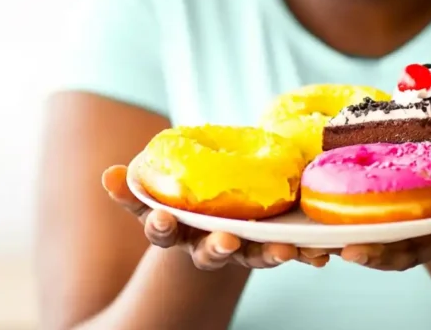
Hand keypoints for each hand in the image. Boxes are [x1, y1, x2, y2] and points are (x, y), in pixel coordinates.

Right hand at [102, 165, 329, 269]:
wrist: (219, 217)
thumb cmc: (185, 202)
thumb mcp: (158, 194)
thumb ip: (136, 189)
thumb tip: (108, 174)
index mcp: (179, 232)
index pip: (163, 233)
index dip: (161, 227)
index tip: (163, 219)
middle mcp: (209, 246)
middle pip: (211, 252)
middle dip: (218, 248)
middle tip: (226, 242)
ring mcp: (243, 249)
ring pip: (255, 255)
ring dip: (270, 253)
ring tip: (286, 250)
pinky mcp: (273, 245)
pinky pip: (291, 252)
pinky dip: (306, 254)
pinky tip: (322, 255)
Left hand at [304, 156, 430, 270]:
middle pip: (409, 254)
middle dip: (386, 255)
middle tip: (360, 251)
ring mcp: (407, 239)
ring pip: (378, 251)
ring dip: (359, 250)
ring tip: (338, 247)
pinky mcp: (384, 230)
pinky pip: (361, 235)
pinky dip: (342, 235)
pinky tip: (320, 230)